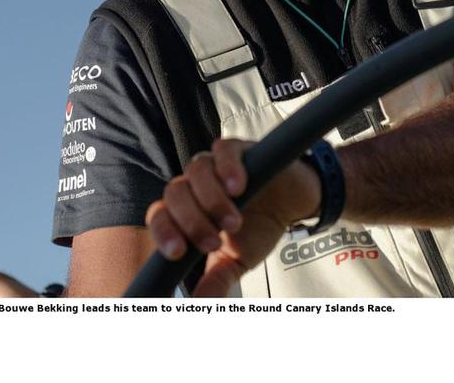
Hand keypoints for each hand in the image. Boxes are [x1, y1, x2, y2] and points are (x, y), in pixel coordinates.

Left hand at [145, 138, 321, 296]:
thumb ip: (217, 280)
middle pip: (174, 193)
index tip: (177, 253)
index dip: (164, 232)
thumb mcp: (237, 260)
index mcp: (187, 210)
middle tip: (215, 242)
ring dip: (211, 199)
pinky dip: (227, 168)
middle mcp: (195, 185)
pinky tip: (239, 187)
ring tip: (234, 221)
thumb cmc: (259, 227)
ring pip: (196, 171)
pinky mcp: (237, 149)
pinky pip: (223, 150)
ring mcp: (214, 164)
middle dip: (191, 221)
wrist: (293, 202)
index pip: (160, 216)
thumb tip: (200, 305)